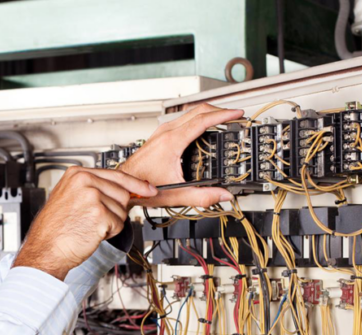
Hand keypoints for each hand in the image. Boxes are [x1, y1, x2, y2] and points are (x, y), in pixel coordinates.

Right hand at [13, 167, 155, 279]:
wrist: (45, 249)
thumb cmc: (54, 229)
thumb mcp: (69, 197)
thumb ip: (93, 188)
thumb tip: (122, 190)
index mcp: (77, 174)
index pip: (116, 175)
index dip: (135, 184)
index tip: (148, 188)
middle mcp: (85, 181)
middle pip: (122, 193)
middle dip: (115, 210)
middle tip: (94, 219)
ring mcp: (92, 197)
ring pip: (122, 210)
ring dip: (111, 222)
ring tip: (88, 225)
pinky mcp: (100, 214)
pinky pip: (119, 225)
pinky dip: (109, 233)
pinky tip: (91, 233)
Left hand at [120, 104, 243, 207]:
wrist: (124, 184)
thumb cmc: (142, 186)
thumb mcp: (176, 194)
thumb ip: (202, 196)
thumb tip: (222, 195)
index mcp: (172, 142)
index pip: (203, 120)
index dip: (223, 115)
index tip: (237, 114)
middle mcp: (166, 133)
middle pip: (198, 110)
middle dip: (219, 110)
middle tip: (234, 114)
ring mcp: (162, 132)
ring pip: (189, 113)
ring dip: (208, 113)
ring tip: (223, 119)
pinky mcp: (160, 136)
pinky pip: (183, 120)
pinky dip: (197, 119)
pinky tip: (203, 127)